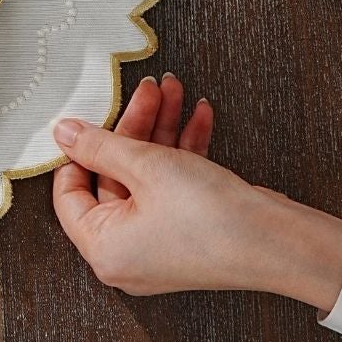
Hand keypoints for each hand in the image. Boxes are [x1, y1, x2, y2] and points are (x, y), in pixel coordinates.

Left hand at [53, 75, 341, 313]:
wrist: (278, 243)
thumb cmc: (209, 217)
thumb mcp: (144, 166)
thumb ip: (98, 145)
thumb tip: (63, 132)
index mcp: (103, 249)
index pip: (69, 193)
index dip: (78, 150)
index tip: (88, 116)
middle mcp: (126, 252)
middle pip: (114, 175)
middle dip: (136, 125)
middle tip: (149, 89)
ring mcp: (159, 243)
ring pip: (147, 174)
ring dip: (162, 128)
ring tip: (175, 89)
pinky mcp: (188, 231)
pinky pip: (173, 186)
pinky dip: (184, 150)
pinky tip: (200, 115)